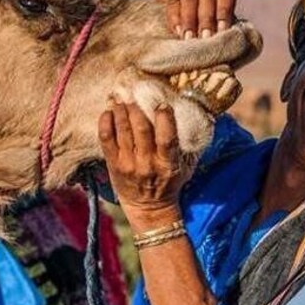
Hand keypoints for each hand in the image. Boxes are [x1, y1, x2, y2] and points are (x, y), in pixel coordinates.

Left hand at [98, 101, 192, 228]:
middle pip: (141, 129)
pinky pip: (106, 139)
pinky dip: (106, 122)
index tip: (162, 103)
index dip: (164, 117)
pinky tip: (109, 111)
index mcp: (168, 164)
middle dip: (138, 108)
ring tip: (122, 98)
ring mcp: (128, 164)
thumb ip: (190, 144)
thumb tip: (198, 115)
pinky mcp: (113, 165)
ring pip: (123, 131)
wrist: (149, 209)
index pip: (167, 138)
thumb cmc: (170, 184)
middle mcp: (147, 163)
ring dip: (122, 110)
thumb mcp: (187, 167)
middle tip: (136, 94)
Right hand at [162, 0, 238, 38]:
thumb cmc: (216, 8)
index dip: (224, 10)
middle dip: (206, 18)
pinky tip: (178, 31)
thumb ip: (225, 19)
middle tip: (205, 37)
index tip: (222, 29)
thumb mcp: (224, 9)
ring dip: (189, 19)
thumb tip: (228, 36)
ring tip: (190, 38)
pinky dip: (175, 17)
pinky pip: (173, 0)